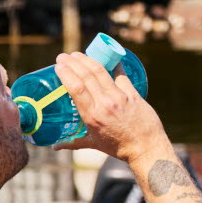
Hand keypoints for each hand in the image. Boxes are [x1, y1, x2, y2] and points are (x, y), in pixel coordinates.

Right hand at [53, 51, 167, 165]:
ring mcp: (119, 97)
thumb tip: (55, 147)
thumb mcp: (93, 144)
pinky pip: (120, 73)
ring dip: (87, 59)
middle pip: (86, 76)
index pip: (76, 88)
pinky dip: (112, 63)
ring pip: (101, 71)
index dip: (66, 73)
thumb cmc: (118, 147)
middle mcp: (104, 104)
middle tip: (64, 56)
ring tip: (78, 54)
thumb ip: (73, 143)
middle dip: (73, 62)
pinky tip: (106, 55)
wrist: (146, 148)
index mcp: (92, 116)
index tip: (58, 65)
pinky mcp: (132, 93)